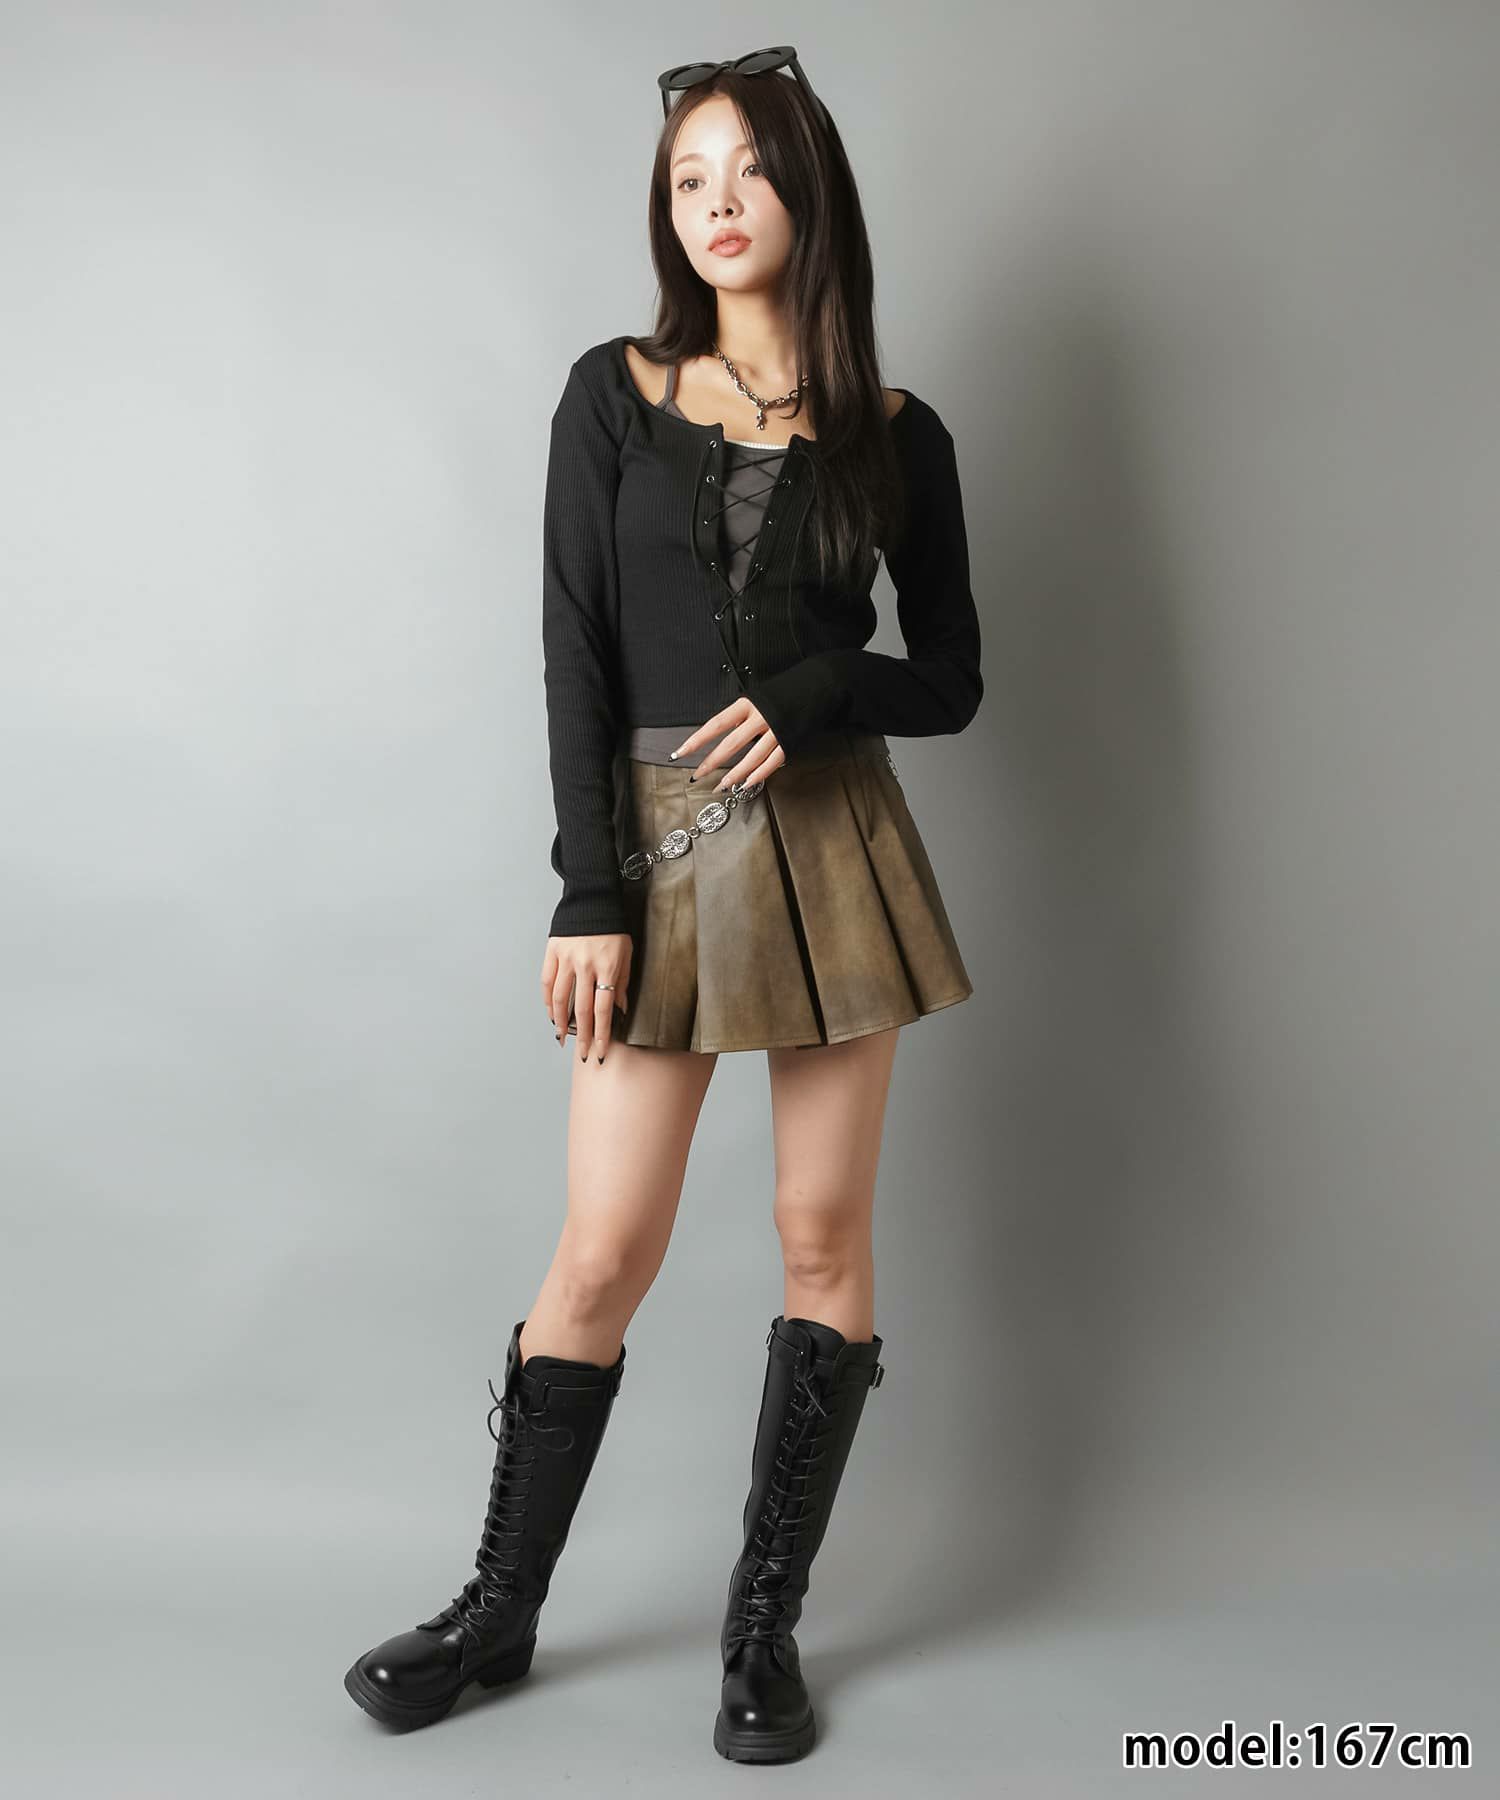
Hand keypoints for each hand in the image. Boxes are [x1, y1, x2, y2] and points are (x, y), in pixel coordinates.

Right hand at [541, 932, 631, 1063]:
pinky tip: (552, 1014)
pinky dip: (548, 1001)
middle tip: (584, 1054)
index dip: (602, 1034)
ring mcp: (566, 959)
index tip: (602, 1051)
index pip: (604, 1009)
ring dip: (561, 1022)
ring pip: (561, 999)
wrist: (592, 898)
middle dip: (584, 1036)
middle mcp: (585, 965)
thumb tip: (620, 1009)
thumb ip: (622, 982)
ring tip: (563, 1038)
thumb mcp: (626, 953)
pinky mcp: (552, 952)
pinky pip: (547, 982)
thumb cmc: (613, 926)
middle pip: (582, 1010)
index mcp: (607, 967)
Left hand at [673, 698, 786, 792]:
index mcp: (747, 704)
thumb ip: (738, 716)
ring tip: (722, 785)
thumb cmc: (781, 692)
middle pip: (731, 744)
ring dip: (735, 774)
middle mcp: (760, 717)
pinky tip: (748, 782)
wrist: (815, 685)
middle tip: (698, 775)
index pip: (715, 724)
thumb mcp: (754, 697)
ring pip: (751, 757)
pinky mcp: (789, 741)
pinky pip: (772, 762)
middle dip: (712, 762)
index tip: (681, 751)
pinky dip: (759, 774)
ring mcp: (776, 731)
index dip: (697, 740)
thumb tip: (721, 732)